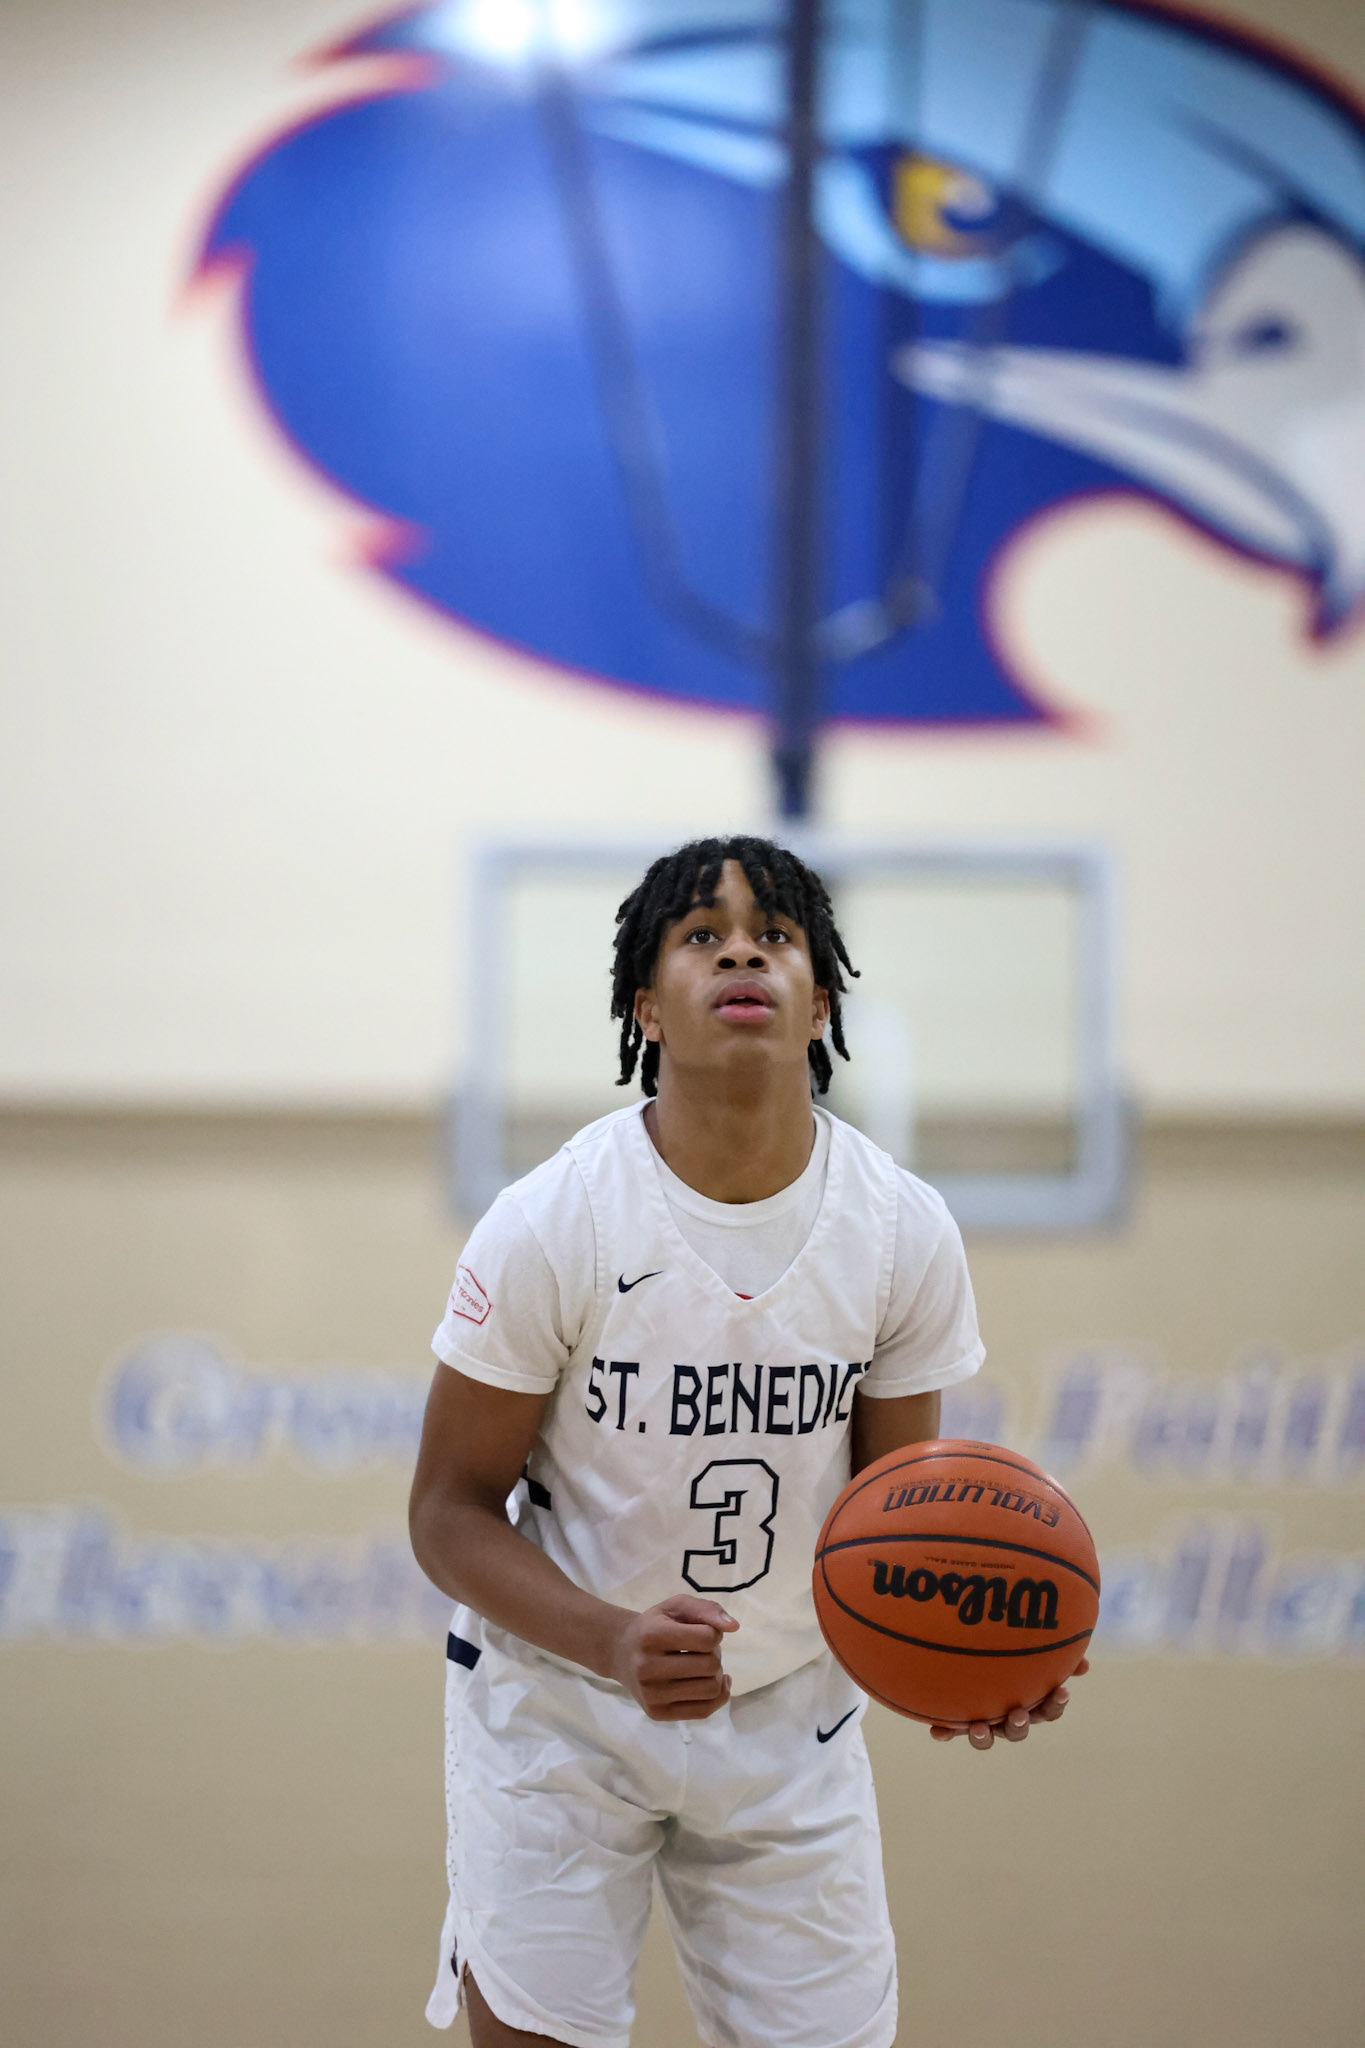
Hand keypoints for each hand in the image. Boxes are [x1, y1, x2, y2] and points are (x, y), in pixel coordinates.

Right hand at [608, 1596, 738, 1720]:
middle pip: (711, 1666)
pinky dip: (717, 1696)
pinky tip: (711, 1681)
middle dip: (715, 1654)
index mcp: (651, 1636)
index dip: (713, 1633)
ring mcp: (651, 1695)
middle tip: (701, 1650)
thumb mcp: (676, 1607)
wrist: (621, 1652)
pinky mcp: (656, 1713)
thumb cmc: (654, 1626)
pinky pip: (704, 1711)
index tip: (701, 1631)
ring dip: (715, 1674)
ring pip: (711, 1689)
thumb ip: (707, 1609)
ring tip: (701, 1665)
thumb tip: (734, 1627)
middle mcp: (647, 1667)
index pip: (707, 1638)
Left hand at [929, 1657, 1088, 1749]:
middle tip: (1018, 1714)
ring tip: (978, 1728)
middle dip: (1019, 1725)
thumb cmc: (1011, 1653)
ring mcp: (983, 1721)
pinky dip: (945, 1732)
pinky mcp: (957, 1719)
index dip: (1055, 1704)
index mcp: (1030, 1704)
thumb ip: (1055, 1653)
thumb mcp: (1033, 1650)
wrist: (971, 1655)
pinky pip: (951, 1729)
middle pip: (1017, 1730)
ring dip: (983, 1736)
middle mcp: (1007, 1717)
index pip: (1048, 1710)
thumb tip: (1084, 1663)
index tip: (1061, 1691)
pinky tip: (937, 1732)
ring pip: (986, 1737)